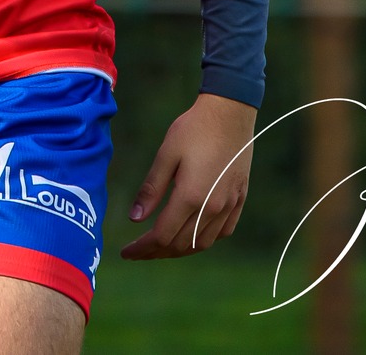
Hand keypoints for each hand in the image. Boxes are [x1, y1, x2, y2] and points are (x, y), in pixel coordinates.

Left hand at [122, 93, 256, 258]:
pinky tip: (191, 236)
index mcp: (190, 197)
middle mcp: (212, 208)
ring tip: (160, 247)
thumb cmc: (194, 129)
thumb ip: (151, 189)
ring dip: (179, 250)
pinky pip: (222, 232)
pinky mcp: (239, 199)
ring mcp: (228, 205)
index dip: (142, 248)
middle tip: (138, 251)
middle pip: (180, 245)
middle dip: (156, 252)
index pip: (161, 236)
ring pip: (202, 243)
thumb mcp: (166, 154)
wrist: (231, 113)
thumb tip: (134, 219)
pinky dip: (203, 240)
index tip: (126, 252)